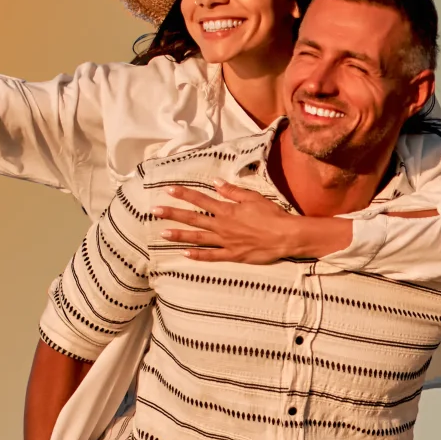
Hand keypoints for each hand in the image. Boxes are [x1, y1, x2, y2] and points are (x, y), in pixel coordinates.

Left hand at [156, 182, 314, 263]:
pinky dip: (198, 256)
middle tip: (155, 211)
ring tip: (163, 234)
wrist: (285, 236)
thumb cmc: (272, 215)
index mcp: (227, 210)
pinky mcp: (233, 256)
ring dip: (180, 235)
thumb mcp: (253, 198)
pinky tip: (185, 254)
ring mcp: (226, 242)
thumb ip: (232, 191)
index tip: (168, 190)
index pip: (200, 200)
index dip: (183, 194)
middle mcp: (222, 225)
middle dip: (173, 214)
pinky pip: (212, 256)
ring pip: (198, 238)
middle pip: (193, 219)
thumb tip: (215, 182)